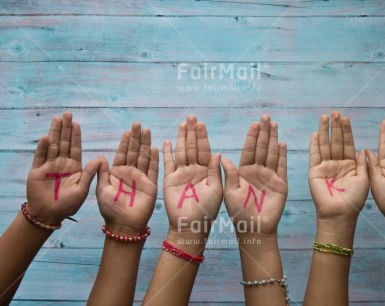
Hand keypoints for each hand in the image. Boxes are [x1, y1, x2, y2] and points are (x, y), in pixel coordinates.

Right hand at [26, 112, 99, 224]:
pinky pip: (40, 157)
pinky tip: (46, 138)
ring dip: (54, 132)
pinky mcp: (37, 172)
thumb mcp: (83, 189)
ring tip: (57, 119)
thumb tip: (100, 158)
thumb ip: (90, 174)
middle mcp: (61, 163)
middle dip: (65, 128)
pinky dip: (42, 148)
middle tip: (67, 113)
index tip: (77, 123)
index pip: (75, 147)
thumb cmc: (68, 204)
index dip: (75, 135)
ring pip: (52, 146)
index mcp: (74, 166)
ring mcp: (49, 166)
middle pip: (63, 142)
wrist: (50, 215)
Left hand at [96, 123, 158, 233]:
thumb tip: (100, 156)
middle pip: (135, 152)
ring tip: (147, 130)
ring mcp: (141, 178)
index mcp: (117, 172)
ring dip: (146, 144)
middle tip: (138, 124)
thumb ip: (101, 173)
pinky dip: (154, 160)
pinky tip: (155, 148)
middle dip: (137, 138)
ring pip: (144, 157)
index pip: (122, 153)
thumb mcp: (101, 189)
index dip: (125, 142)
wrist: (123, 225)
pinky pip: (153, 170)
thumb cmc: (109, 209)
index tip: (128, 130)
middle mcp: (130, 173)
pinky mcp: (151, 185)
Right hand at [163, 115, 222, 237]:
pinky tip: (166, 141)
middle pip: (192, 146)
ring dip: (180, 138)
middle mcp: (194, 169)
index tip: (201, 123)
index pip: (204, 149)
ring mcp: (181, 174)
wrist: (190, 226)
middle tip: (191, 116)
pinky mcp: (169, 180)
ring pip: (180, 151)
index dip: (202, 136)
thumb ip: (216, 171)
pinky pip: (167, 163)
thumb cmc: (207, 211)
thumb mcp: (216, 190)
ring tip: (182, 124)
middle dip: (191, 132)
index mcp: (207, 171)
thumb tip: (218, 152)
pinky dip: (166, 153)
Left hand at [221, 115, 287, 235]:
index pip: (248, 149)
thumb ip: (228, 174)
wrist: (253, 229)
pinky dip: (282, 156)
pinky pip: (281, 167)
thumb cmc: (238, 212)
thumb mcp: (229, 192)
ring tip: (274, 125)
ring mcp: (269, 176)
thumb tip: (222, 156)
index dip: (252, 136)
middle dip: (264, 132)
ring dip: (273, 139)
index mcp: (243, 171)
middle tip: (266, 117)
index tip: (254, 123)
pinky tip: (283, 144)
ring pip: (271, 153)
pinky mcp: (280, 184)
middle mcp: (257, 171)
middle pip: (261, 147)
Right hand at [308, 111, 368, 221]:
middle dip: (336, 127)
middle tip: (335, 112)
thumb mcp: (364, 180)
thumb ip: (364, 164)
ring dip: (325, 131)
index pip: (347, 143)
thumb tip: (365, 149)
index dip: (347, 131)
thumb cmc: (354, 199)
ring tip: (325, 117)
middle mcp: (337, 163)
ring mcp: (325, 166)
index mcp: (350, 164)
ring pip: (325, 145)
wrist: (340, 213)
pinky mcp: (314, 171)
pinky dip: (315, 144)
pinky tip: (316, 133)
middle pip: (335, 141)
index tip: (347, 118)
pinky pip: (314, 155)